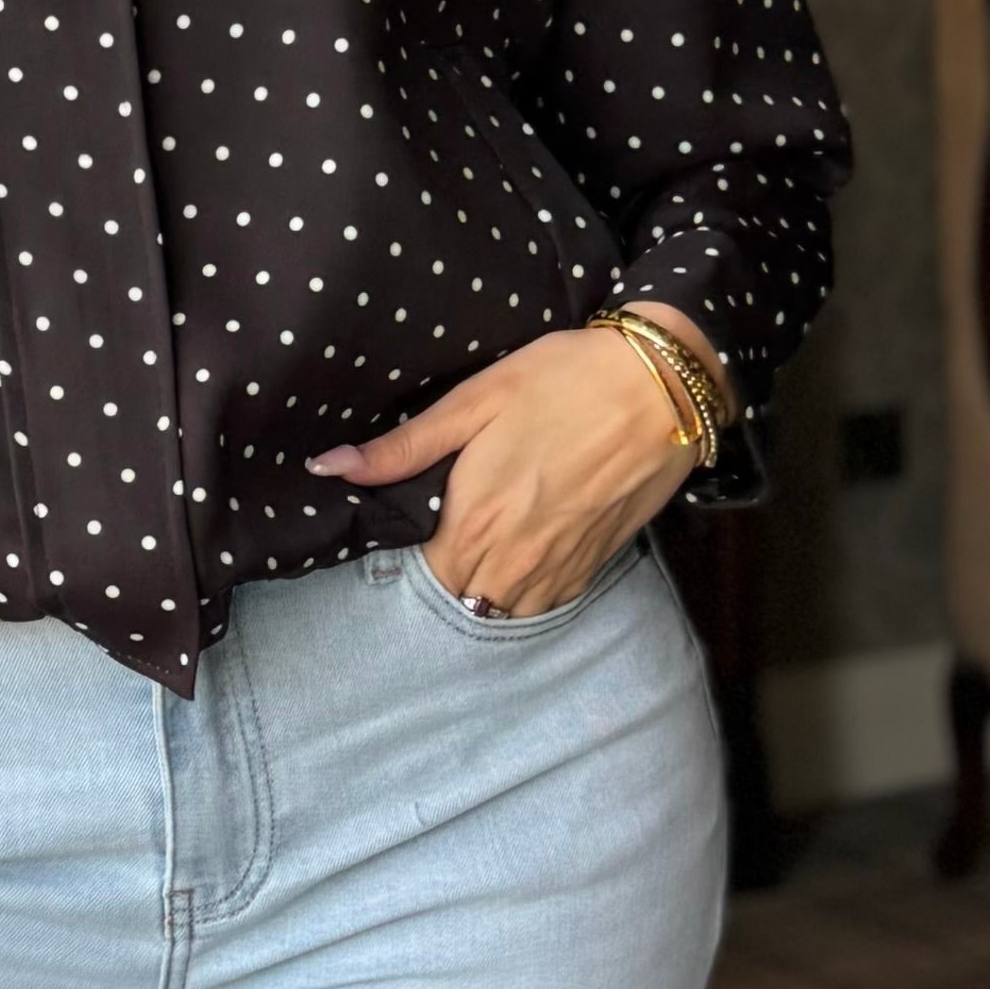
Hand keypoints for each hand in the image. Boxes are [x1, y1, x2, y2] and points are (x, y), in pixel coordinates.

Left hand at [306, 314, 713, 611]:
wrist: (662, 385)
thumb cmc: (563, 381)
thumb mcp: (475, 400)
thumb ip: (402, 447)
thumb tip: (327, 468)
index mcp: (475, 521)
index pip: (424, 574)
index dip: (415, 554)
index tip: (419, 524)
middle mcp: (515, 559)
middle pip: (463, 596)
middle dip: (450, 573)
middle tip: (454, 530)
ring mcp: (560, 567)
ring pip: (505, 607)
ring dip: (489, 587)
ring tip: (489, 544)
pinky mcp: (596, 564)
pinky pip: (548, 602)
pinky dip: (530, 589)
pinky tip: (528, 551)